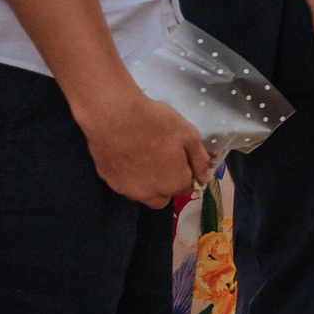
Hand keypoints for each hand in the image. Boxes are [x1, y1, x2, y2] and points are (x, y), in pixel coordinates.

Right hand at [78, 88, 212, 205]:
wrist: (113, 116)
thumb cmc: (156, 123)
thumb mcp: (188, 135)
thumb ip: (199, 160)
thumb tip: (205, 178)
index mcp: (173, 184)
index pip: (186, 188)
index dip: (187, 174)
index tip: (182, 159)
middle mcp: (150, 193)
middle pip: (163, 197)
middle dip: (167, 186)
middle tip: (164, 162)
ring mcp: (126, 189)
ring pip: (142, 193)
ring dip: (147, 183)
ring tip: (144, 157)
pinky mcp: (108, 181)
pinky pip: (124, 184)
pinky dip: (128, 175)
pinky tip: (127, 155)